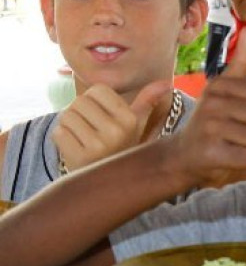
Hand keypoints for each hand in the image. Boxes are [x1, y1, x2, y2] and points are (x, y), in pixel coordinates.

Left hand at [53, 81, 169, 171]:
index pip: (97, 90)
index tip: (100, 115)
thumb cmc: (121, 146)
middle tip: (89, 129)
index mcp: (130, 120)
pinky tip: (75, 148)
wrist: (111, 183)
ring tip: (82, 138)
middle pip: (79, 102)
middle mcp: (116, 132)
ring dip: (69, 126)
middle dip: (79, 112)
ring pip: (66, 116)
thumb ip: (147, 101)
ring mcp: (98, 146)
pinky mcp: (78, 158)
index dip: (93, 100)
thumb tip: (166, 83)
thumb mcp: (138, 124)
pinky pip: (58, 133)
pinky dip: (62, 138)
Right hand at [169, 26, 245, 186]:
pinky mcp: (211, 154)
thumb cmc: (211, 120)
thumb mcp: (224, 88)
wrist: (182, 155)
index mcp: (218, 85)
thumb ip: (241, 60)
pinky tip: (229, 158)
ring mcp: (210, 129)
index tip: (238, 112)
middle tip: (235, 132)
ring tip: (231, 144)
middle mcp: (211, 104)